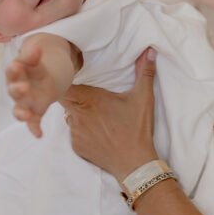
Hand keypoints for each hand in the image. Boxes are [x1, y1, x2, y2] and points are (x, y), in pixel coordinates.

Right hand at [6, 44, 57, 137]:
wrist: (46, 76)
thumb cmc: (35, 67)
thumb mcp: (35, 58)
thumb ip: (33, 55)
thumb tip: (37, 48)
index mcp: (16, 74)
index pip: (12, 72)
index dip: (14, 69)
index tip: (16, 66)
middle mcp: (17, 90)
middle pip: (14, 92)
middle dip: (18, 90)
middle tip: (24, 87)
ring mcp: (26, 102)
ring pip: (20, 110)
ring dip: (22, 113)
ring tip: (26, 115)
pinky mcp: (35, 112)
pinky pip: (33, 122)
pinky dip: (34, 128)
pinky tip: (39, 134)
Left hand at [60, 48, 157, 182]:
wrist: (134, 164)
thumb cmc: (137, 129)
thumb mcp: (144, 98)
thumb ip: (145, 72)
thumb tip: (149, 50)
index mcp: (90, 99)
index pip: (64, 86)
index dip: (65, 81)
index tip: (74, 78)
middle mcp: (77, 115)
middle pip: (64, 100)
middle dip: (72, 96)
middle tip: (87, 96)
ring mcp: (75, 132)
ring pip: (68, 116)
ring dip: (77, 113)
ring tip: (95, 115)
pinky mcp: (76, 146)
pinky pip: (73, 133)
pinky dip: (81, 130)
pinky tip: (97, 132)